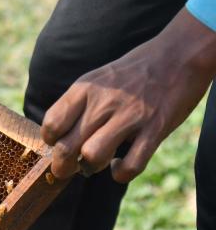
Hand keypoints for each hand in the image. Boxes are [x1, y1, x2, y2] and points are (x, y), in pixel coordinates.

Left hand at [41, 8, 215, 182]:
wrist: (178, 56)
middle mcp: (103, 103)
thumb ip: (76, 105)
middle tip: (69, 168)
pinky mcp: (154, 130)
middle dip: (62, 166)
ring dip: (91, 168)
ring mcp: (130, 117)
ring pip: (93, 156)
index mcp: (84, 89)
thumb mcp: (96, 80)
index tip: (59, 144)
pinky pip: (131, 165)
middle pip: (66, 147)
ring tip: (96, 164)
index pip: (51, 124)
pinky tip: (121, 164)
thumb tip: (56, 136)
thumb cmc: (131, 74)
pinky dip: (121, 173)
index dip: (51, 141)